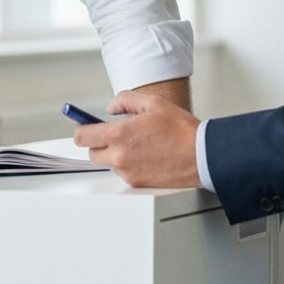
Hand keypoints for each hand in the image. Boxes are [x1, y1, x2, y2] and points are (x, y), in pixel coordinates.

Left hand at [73, 89, 200, 187]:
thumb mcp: (153, 103)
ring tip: (137, 143)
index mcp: (119, 134)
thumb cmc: (181, 130)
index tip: (85, 125)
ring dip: (115, 154)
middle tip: (115, 133)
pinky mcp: (137, 182)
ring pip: (108, 163)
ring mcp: (127, 172)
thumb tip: (111, 108)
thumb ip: (125, 100)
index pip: (82, 136)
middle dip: (99, 142)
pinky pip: (123, 172)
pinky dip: (128, 164)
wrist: (200, 154)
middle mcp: (119, 156)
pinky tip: (146, 154)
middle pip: (92, 152)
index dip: (82, 129)